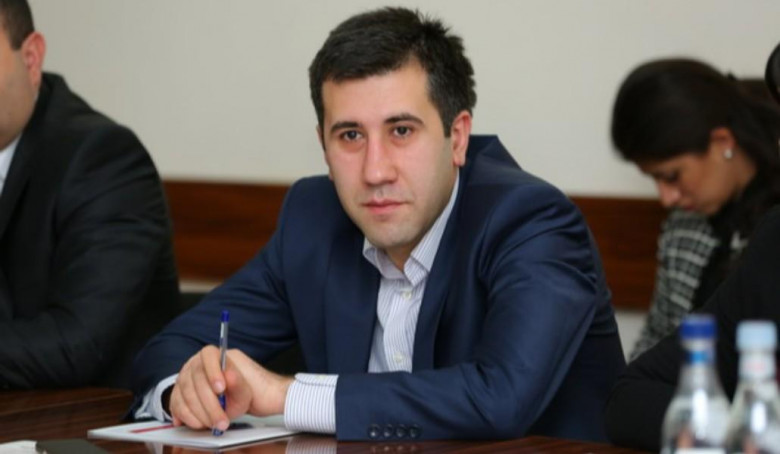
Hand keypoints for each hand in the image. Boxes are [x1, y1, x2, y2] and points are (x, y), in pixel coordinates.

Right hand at [169, 346, 293, 431]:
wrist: (239, 400)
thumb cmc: (243, 391)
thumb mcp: (245, 389)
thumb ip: (238, 383)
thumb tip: (229, 375)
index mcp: (213, 355)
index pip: (209, 355)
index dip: (213, 372)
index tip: (221, 389)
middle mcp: (195, 364)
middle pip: (196, 380)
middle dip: (210, 404)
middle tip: (222, 420)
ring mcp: (184, 379)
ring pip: (186, 395)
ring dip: (201, 414)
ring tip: (216, 425)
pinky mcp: (178, 395)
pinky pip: (177, 406)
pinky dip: (188, 418)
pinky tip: (200, 424)